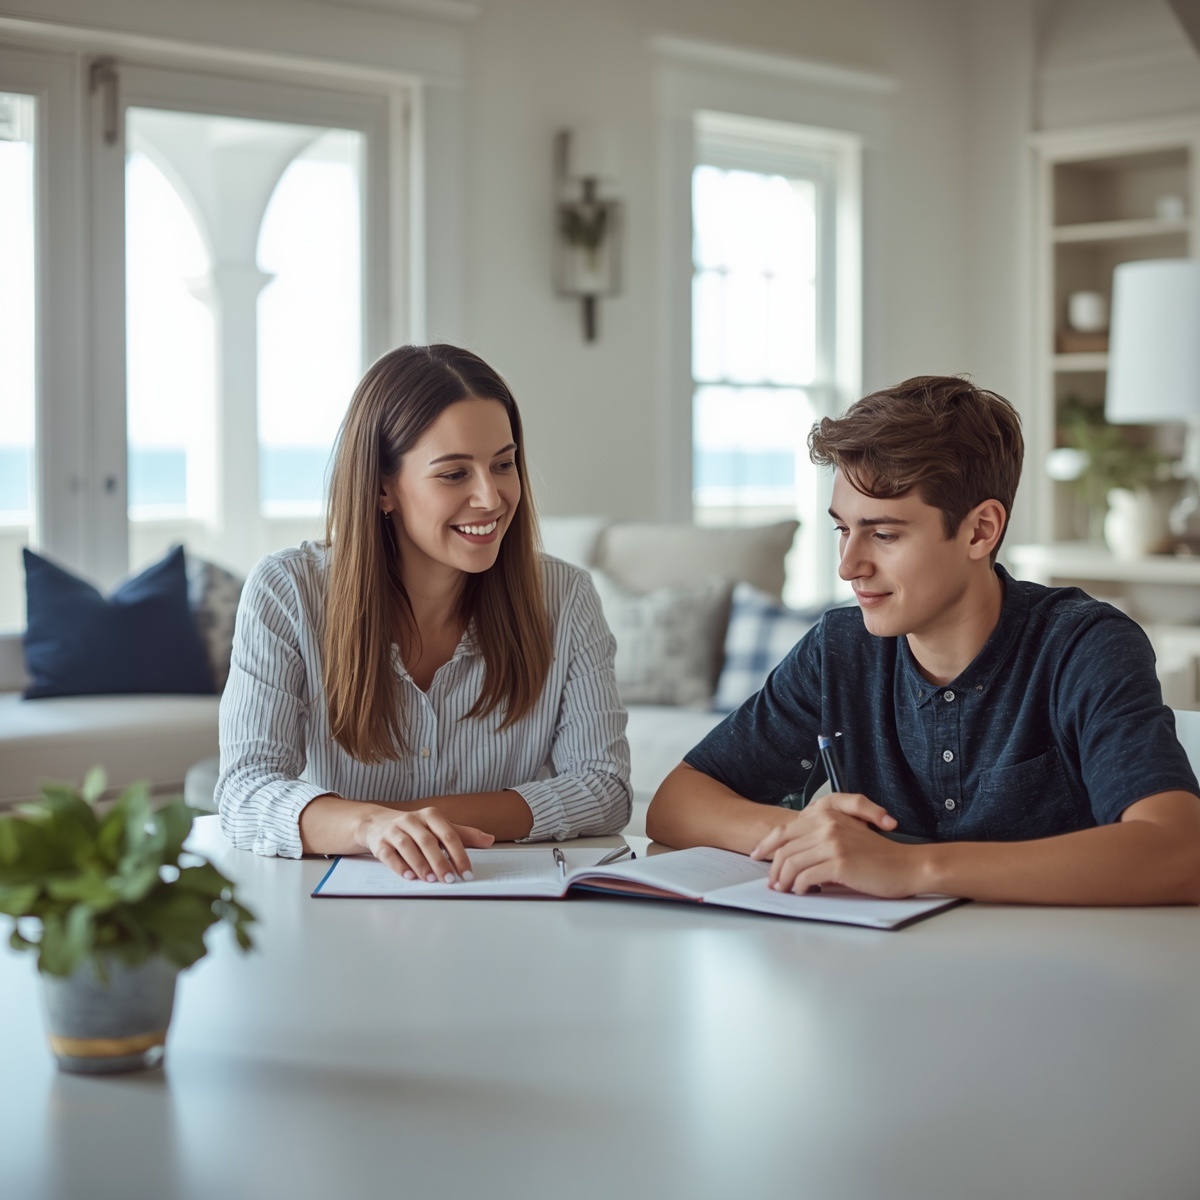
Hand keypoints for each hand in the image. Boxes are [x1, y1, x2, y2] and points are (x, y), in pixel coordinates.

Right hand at [359, 806, 494, 881]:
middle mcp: (412, 820)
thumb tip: (490, 840)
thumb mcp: (439, 827)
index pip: (449, 835)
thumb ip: (463, 835)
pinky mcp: (380, 842)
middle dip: (440, 862)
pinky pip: (389, 855)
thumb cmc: (416, 828)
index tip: (467, 873)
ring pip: (407, 847)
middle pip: (428, 841)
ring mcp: (394, 830)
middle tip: (450, 879)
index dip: (459, 855)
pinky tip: (410, 877)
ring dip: (420, 864)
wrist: (378, 822)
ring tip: (431, 880)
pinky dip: (400, 866)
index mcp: (431, 815)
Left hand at [750, 792, 919, 897]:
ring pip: (792, 863)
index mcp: (827, 816)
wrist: (906, 865)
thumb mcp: (846, 839)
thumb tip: (793, 860)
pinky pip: (807, 876)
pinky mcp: (840, 862)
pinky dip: (799, 886)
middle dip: (774, 868)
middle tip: (772, 883)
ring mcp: (833, 843)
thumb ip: (820, 842)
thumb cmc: (878, 856)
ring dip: (784, 880)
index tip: (757, 855)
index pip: (785, 830)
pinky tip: (802, 892)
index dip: (767, 844)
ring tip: (784, 890)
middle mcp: (827, 825)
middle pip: (785, 848)